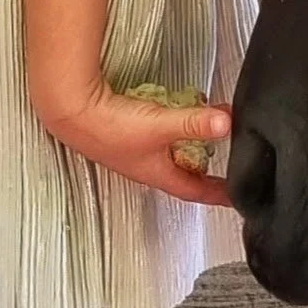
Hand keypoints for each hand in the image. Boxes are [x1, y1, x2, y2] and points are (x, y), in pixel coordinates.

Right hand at [40, 83, 233, 206]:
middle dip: (206, 171)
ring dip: (190, 147)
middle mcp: (146, 165)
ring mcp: (133, 150)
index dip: (218, 194)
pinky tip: (173, 116)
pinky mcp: (124, 132)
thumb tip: (226, 124)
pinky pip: (157, 137)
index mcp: (157, 173)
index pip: (195, 191)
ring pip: (170, 155)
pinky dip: (172, 130)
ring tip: (207, 135)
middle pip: (183, 174)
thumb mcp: (161, 125)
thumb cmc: (108, 127)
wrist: (71, 110)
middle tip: (226, 167)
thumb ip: (195, 123)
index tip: (235, 198)